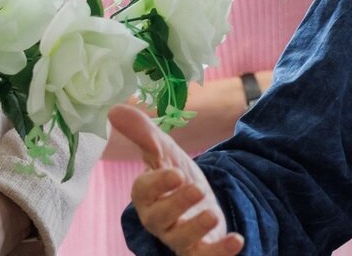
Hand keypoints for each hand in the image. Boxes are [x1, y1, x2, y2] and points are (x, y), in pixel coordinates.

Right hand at [111, 104, 245, 255]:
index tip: (175, 173)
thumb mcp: (165, 152)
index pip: (143, 191)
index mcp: (147, 195)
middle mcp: (158, 220)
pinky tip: (236, 240)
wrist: (200, 203)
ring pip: (180, 241)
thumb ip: (143, 133)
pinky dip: (220, 252)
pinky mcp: (199, 251)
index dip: (157, 183)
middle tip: (195, 188)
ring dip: (196, 228)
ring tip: (213, 214)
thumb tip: (114, 109)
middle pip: (158, 218)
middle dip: (176, 204)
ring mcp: (179, 237)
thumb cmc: (176, 179)